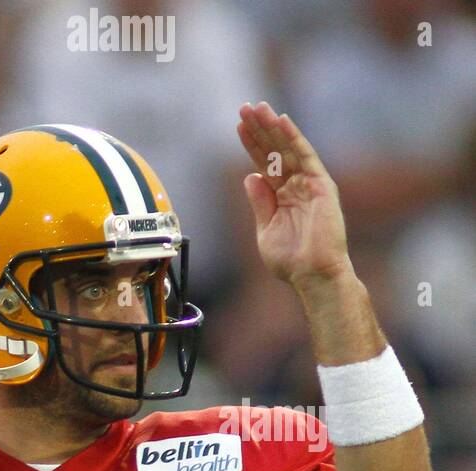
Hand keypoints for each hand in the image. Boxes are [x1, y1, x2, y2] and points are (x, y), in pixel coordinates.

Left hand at [237, 102, 351, 290]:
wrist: (312, 274)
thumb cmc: (291, 259)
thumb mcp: (266, 229)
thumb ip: (260, 202)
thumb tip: (249, 176)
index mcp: (282, 196)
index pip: (264, 163)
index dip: (251, 144)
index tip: (238, 126)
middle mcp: (296, 185)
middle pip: (275, 150)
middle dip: (259, 129)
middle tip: (244, 107)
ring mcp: (309, 183)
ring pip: (288, 148)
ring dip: (272, 126)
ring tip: (257, 107)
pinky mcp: (321, 185)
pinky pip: (305, 155)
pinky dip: (293, 137)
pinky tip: (281, 121)